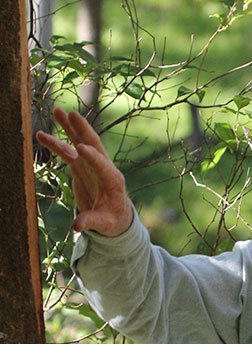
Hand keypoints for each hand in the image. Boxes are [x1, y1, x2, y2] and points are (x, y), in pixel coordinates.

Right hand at [35, 108, 132, 235]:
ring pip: (79, 142)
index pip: (104, 166)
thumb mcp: (104, 224)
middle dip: (84, 130)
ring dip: (69, 128)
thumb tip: (77, 226)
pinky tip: (40, 135)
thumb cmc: (112, 221)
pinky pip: (67, 152)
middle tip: (73, 114)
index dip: (93, 158)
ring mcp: (91, 165)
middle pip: (94, 145)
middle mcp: (103, 168)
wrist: (114, 217)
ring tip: (57, 111)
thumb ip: (91, 222)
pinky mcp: (81, 167)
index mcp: (113, 181)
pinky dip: (56, 143)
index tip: (81, 148)